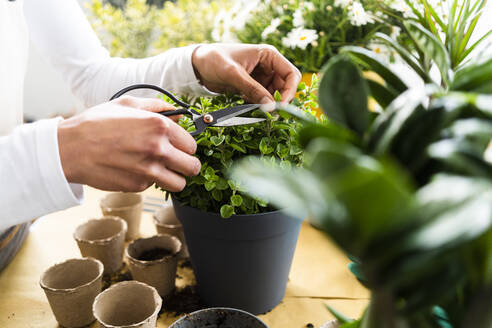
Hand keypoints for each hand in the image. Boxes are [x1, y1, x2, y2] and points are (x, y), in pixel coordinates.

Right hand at [58, 96, 200, 191]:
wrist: (70, 148)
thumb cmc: (96, 124)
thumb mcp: (128, 104)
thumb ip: (158, 107)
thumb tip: (178, 114)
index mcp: (159, 127)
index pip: (192, 145)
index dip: (187, 146)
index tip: (181, 147)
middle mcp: (158, 149)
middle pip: (192, 167)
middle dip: (187, 164)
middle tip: (177, 161)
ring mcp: (149, 170)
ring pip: (180, 183)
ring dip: (174, 178)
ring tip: (163, 170)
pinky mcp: (137, 186)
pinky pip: (154, 187)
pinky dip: (150, 181)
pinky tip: (137, 170)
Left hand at [192, 43, 300, 103]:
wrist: (196, 65)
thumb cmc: (214, 60)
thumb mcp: (233, 74)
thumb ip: (253, 89)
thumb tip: (271, 106)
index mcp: (268, 55)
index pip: (291, 74)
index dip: (290, 91)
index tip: (280, 106)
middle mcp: (268, 66)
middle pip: (284, 87)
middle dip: (278, 100)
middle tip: (269, 113)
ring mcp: (261, 77)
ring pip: (273, 95)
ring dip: (266, 104)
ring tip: (252, 106)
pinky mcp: (252, 86)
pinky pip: (262, 99)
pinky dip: (257, 104)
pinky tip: (244, 102)